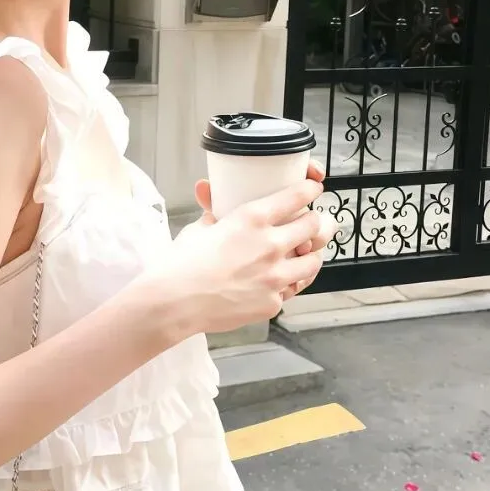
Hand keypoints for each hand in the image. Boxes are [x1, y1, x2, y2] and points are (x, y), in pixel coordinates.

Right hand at [192, 160, 334, 308]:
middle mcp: (270, 244)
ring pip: (313, 262)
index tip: (313, 189)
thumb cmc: (182, 263)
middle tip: (309, 223)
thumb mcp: (200, 228)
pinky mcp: (273, 302)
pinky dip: (286, 286)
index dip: (309, 190)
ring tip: (301, 255)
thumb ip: (216, 217)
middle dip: (314, 223)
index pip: (296, 197)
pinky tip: (275, 284)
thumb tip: (215, 211)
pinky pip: (291, 291)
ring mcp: (275, 276)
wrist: (176, 301)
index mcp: (252, 218)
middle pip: (313, 227)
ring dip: (309, 256)